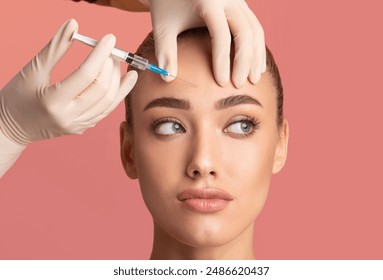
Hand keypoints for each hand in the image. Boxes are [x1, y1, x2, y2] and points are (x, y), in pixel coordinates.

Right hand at [0, 19, 137, 145]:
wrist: (14, 127)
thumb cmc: (17, 97)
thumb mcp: (33, 70)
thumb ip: (55, 48)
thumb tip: (74, 25)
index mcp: (53, 102)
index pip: (85, 75)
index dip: (100, 54)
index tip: (110, 39)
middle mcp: (69, 117)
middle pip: (101, 89)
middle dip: (111, 66)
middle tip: (112, 50)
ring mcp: (78, 125)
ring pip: (109, 102)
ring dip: (118, 80)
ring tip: (118, 62)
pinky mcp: (84, 128)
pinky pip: (106, 110)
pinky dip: (118, 94)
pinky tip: (125, 79)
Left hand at [146, 0, 265, 87]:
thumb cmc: (167, 5)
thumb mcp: (163, 26)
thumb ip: (165, 52)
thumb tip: (168, 78)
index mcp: (208, 1)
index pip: (221, 36)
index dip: (223, 62)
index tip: (221, 83)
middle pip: (245, 33)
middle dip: (244, 62)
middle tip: (239, 85)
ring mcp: (238, 0)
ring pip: (255, 30)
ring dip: (256, 56)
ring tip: (253, 80)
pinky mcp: (242, 5)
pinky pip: (255, 27)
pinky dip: (257, 47)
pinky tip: (256, 67)